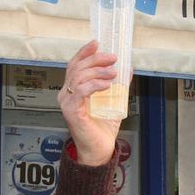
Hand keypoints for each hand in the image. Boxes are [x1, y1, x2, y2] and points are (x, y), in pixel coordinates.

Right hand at [58, 41, 122, 166]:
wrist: (99, 150)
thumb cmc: (102, 128)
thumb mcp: (113, 101)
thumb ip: (119, 85)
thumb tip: (128, 68)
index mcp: (73, 90)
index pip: (74, 65)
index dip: (84, 52)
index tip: (97, 43)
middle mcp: (66, 94)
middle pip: (77, 68)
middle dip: (95, 59)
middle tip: (112, 58)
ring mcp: (67, 103)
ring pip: (78, 77)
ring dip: (97, 71)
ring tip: (113, 73)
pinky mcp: (72, 111)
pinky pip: (81, 92)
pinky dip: (94, 84)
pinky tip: (107, 84)